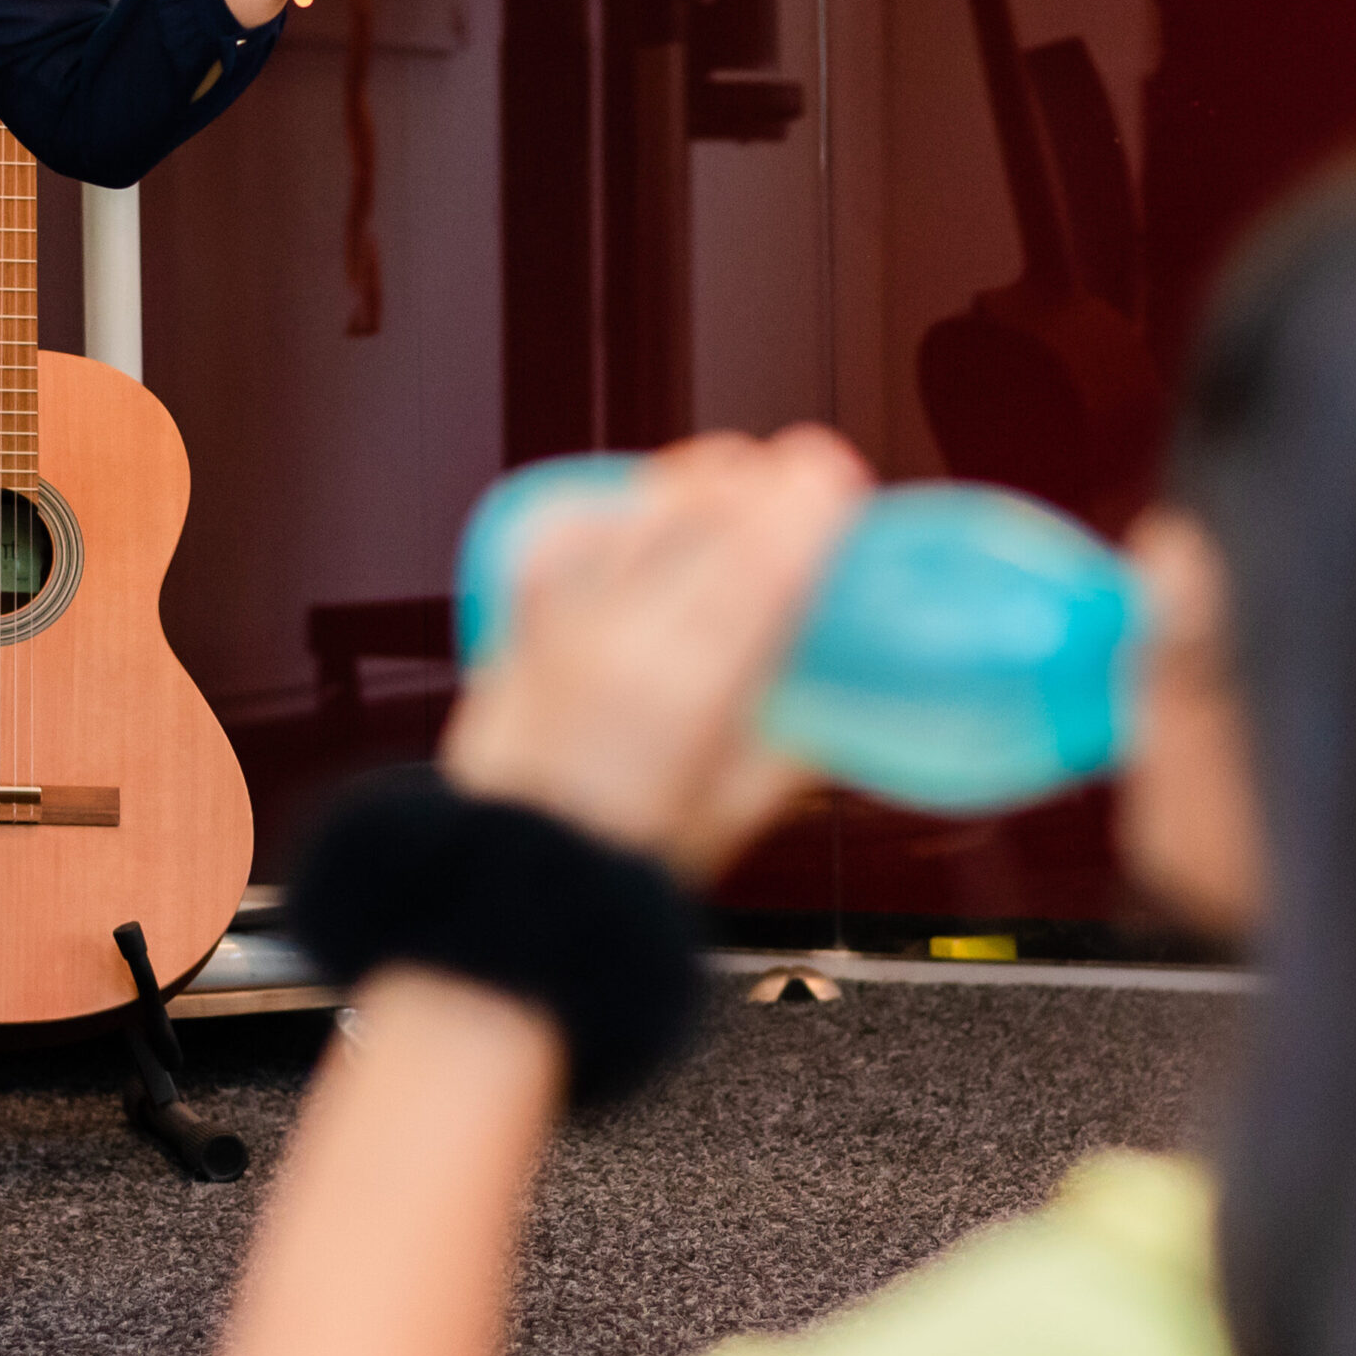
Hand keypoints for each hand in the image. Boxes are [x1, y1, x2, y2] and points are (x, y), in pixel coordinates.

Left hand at [439, 428, 868, 880]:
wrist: (512, 881)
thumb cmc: (625, 857)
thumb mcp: (743, 804)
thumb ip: (800, 743)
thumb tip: (843, 700)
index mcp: (689, 683)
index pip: (761, 553)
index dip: (805, 497)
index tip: (835, 474)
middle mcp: (621, 631)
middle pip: (703, 507)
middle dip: (761, 477)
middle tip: (796, 481)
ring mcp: (562, 613)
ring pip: (638, 501)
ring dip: (695, 481)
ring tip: (730, 485)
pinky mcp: (521, 609)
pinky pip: (578, 523)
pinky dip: (623, 506)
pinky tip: (646, 509)